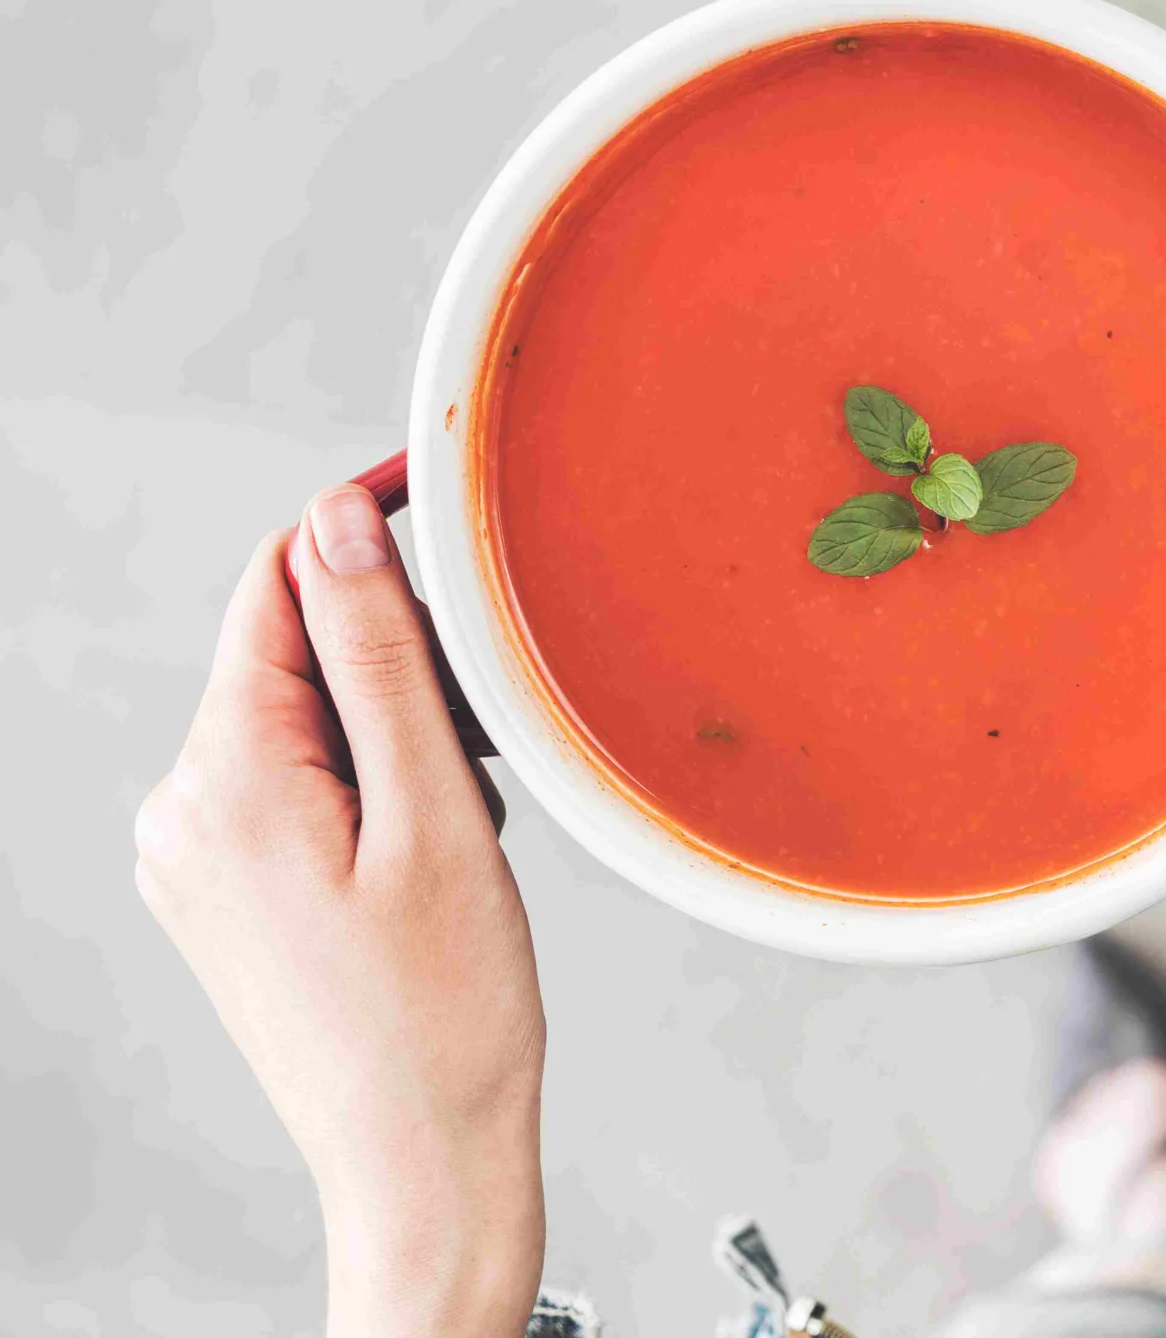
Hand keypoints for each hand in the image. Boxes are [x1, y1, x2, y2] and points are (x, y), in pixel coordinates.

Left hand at [135, 486, 544, 1337]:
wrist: (418, 1163)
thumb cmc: (445, 1018)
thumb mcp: (435, 817)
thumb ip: (380, 660)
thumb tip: (337, 523)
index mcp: (224, 781)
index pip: (277, 585)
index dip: (361, 528)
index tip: (440, 493)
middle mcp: (182, 811)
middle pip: (293, 652)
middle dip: (400, 662)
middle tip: (492, 737)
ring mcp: (195, 858)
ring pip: (303, 719)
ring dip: (394, 730)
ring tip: (467, 822)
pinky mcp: (224, 893)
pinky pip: (297, 784)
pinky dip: (374, 784)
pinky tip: (431, 851)